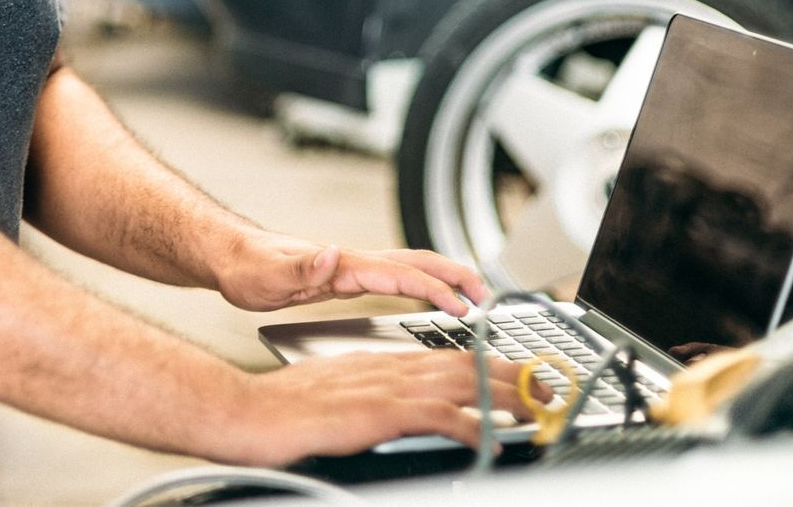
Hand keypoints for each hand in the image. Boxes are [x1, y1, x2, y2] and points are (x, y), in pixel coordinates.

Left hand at [216, 232, 485, 316]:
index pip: (400, 275)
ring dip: (443, 276)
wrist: (228, 257)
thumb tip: (331, 255)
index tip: (462, 307)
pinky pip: (393, 278)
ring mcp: (350, 267)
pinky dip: (420, 284)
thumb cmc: (244, 268)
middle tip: (487, 295)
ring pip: (408, 267)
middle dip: (454, 275)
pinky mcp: (343, 276)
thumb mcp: (266, 275)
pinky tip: (425, 298)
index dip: (434, 290)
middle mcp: (351, 261)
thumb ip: (299, 267)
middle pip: (416, 262)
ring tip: (471, 296)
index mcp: (342, 264)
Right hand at [218, 350, 547, 463]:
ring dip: (505, 394)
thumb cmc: (282, 412)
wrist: (245, 411)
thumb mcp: (336, 399)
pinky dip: (471, 423)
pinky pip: (438, 413)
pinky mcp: (379, 411)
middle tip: (546, 389)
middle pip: (464, 363)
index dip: (488, 364)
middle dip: (511, 375)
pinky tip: (491, 435)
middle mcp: (389, 367)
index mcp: (380, 363)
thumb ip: (371, 401)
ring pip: (461, 381)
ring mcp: (385, 387)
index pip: (446, 357)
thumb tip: (396, 415)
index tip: (517, 376)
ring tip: (538, 407)